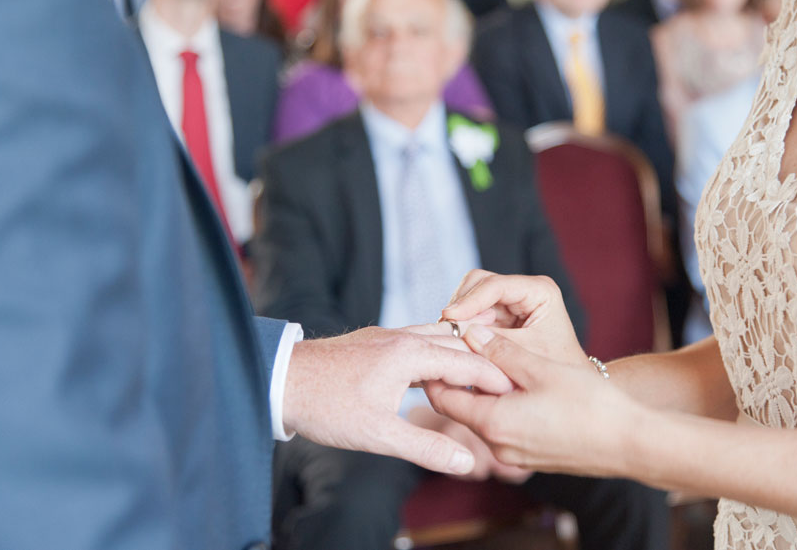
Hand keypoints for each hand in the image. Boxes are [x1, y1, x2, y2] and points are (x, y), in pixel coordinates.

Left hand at [281, 325, 513, 475]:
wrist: (279, 380)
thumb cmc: (326, 406)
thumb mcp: (378, 435)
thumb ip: (425, 449)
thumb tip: (465, 463)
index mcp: (409, 354)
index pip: (466, 361)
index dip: (494, 375)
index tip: (517, 389)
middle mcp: (401, 336)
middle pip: (455, 342)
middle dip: (482, 360)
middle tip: (505, 381)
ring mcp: (385, 334)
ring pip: (434, 336)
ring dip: (457, 353)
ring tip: (475, 375)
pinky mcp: (371, 339)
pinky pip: (415, 337)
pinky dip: (434, 351)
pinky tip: (431, 371)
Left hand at [425, 326, 642, 478]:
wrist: (630, 444)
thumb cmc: (589, 405)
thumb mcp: (541, 368)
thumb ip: (501, 351)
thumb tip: (470, 333)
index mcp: (493, 423)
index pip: (442, 396)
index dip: (435, 369)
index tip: (437, 345)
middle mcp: (497, 446)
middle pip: (460, 407)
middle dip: (457, 378)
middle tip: (459, 346)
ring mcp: (514, 456)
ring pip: (483, 417)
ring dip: (481, 391)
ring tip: (487, 359)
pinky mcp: (531, 457)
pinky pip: (503, 428)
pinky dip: (499, 405)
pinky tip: (514, 383)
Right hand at [440, 270, 586, 366]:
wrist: (566, 388)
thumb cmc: (555, 370)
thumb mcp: (525, 355)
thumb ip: (493, 343)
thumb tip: (456, 333)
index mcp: (540, 291)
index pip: (496, 285)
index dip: (470, 300)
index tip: (449, 317)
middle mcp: (523, 289)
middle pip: (479, 282)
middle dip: (461, 304)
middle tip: (446, 328)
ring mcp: (509, 300)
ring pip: (470, 294)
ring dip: (459, 314)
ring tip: (450, 336)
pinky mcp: (497, 314)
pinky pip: (471, 311)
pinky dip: (461, 323)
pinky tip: (455, 340)